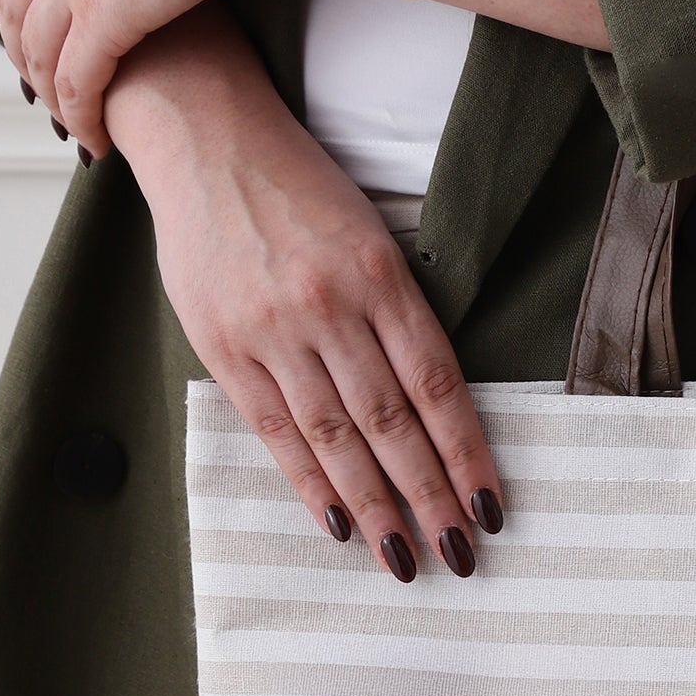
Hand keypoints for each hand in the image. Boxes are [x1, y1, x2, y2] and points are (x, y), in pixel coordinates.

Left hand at [0, 0, 361, 156]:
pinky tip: (96, 140)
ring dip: (52, 95)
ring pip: (38, 52)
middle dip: (21, 52)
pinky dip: (81, 116)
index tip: (18, 17)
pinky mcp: (104, 18)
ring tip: (73, 122)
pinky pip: (76, 81)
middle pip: (10, 4)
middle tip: (43, 83)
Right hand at [109, 7, 503, 579]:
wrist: (203, 137)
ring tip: (404, 558)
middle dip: (430, 496)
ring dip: (375, 506)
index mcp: (380, 274)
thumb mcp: (368, 234)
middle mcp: (328, 306)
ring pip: (335, 437)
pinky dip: (309, 481)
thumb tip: (433, 406)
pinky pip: (275, 429)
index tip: (492, 507)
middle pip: (392, 423)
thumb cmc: (300, 188)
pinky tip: (337, 523)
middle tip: (461, 554)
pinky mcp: (223, 345)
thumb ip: (397, 313)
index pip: (438, 384)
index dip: (467, 453)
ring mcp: (271, 330)